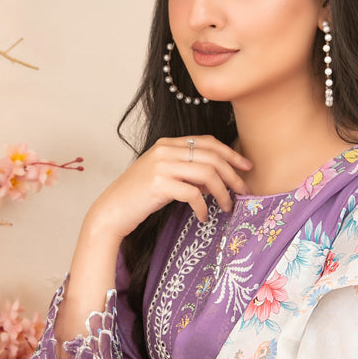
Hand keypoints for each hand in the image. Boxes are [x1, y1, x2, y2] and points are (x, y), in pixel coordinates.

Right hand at [88, 134, 253, 236]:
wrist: (111, 210)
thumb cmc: (139, 196)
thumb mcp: (165, 177)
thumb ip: (188, 172)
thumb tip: (217, 179)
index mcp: (167, 143)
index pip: (207, 142)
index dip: (230, 153)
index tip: (246, 167)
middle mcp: (165, 150)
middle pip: (212, 157)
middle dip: (233, 174)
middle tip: (243, 191)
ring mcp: (161, 166)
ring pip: (207, 174)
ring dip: (222, 192)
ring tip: (227, 206)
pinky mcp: (158, 184)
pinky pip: (193, 194)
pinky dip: (203, 207)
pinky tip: (203, 217)